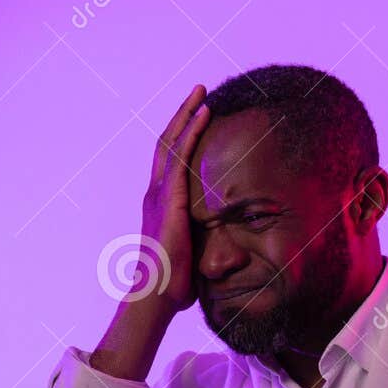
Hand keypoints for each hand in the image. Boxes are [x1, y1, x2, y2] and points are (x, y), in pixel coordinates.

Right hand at [88, 87, 211, 381]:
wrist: (157, 295)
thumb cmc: (173, 285)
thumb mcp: (193, 257)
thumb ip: (205, 246)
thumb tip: (232, 256)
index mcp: (159, 205)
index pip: (168, 163)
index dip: (180, 138)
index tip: (194, 117)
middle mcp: (155, 194)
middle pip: (166, 144)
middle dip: (182, 116)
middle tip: (198, 92)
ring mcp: (160, 194)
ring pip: (172, 142)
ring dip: (187, 114)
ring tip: (202, 92)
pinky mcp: (170, 198)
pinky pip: (181, 156)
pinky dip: (192, 131)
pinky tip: (204, 113)